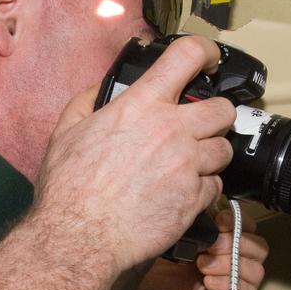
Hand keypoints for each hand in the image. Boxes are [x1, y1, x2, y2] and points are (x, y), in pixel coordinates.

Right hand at [34, 36, 235, 274]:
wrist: (81, 237)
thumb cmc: (70, 190)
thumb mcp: (65, 132)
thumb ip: (87, 102)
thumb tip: (101, 90)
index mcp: (140, 106)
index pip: (186, 56)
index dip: (205, 52)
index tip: (209, 60)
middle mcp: (171, 130)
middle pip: (223, 109)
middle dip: (215, 116)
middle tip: (200, 126)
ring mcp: (187, 165)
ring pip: (224, 149)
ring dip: (211, 155)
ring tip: (187, 165)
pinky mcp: (195, 198)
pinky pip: (216, 186)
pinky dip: (203, 188)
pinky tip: (180, 193)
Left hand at [121, 208, 267, 289]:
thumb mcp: (169, 253)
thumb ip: (189, 233)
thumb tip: (200, 207)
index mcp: (219, 251)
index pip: (247, 230)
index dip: (238, 221)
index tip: (218, 220)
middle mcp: (231, 270)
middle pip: (259, 248)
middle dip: (236, 241)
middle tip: (209, 247)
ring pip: (257, 270)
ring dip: (231, 263)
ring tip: (203, 267)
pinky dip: (230, 284)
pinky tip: (208, 284)